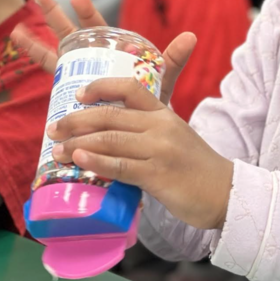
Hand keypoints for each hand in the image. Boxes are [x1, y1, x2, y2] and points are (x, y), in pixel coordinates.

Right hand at [12, 0, 196, 106]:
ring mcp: (76, 74)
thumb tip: (191, 36)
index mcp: (112, 53)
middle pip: (70, 32)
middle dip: (55, 12)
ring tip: (18, 20)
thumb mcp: (162, 81)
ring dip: (37, 32)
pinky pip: (49, 73)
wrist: (139, 134)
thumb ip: (172, 61)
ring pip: (54, 49)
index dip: (87, 14)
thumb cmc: (150, 105)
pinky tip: (18, 39)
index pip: (97, 29)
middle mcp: (91, 60)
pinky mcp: (66, 91)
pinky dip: (33, 55)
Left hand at [47, 77, 233, 230]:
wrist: (226, 193)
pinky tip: (81, 161)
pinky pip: (121, 166)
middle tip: (54, 129)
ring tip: (57, 150)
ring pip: (110, 139)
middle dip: (76, 120)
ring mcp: (159, 150)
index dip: (100, 87)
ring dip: (78, 144)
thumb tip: (106, 135)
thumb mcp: (174, 136)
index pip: (129, 87)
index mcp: (163, 113)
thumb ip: (145, 130)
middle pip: (110, 114)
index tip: (78, 95)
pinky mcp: (158, 175)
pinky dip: (97, 162)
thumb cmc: (194, 168)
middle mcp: (161, 126)